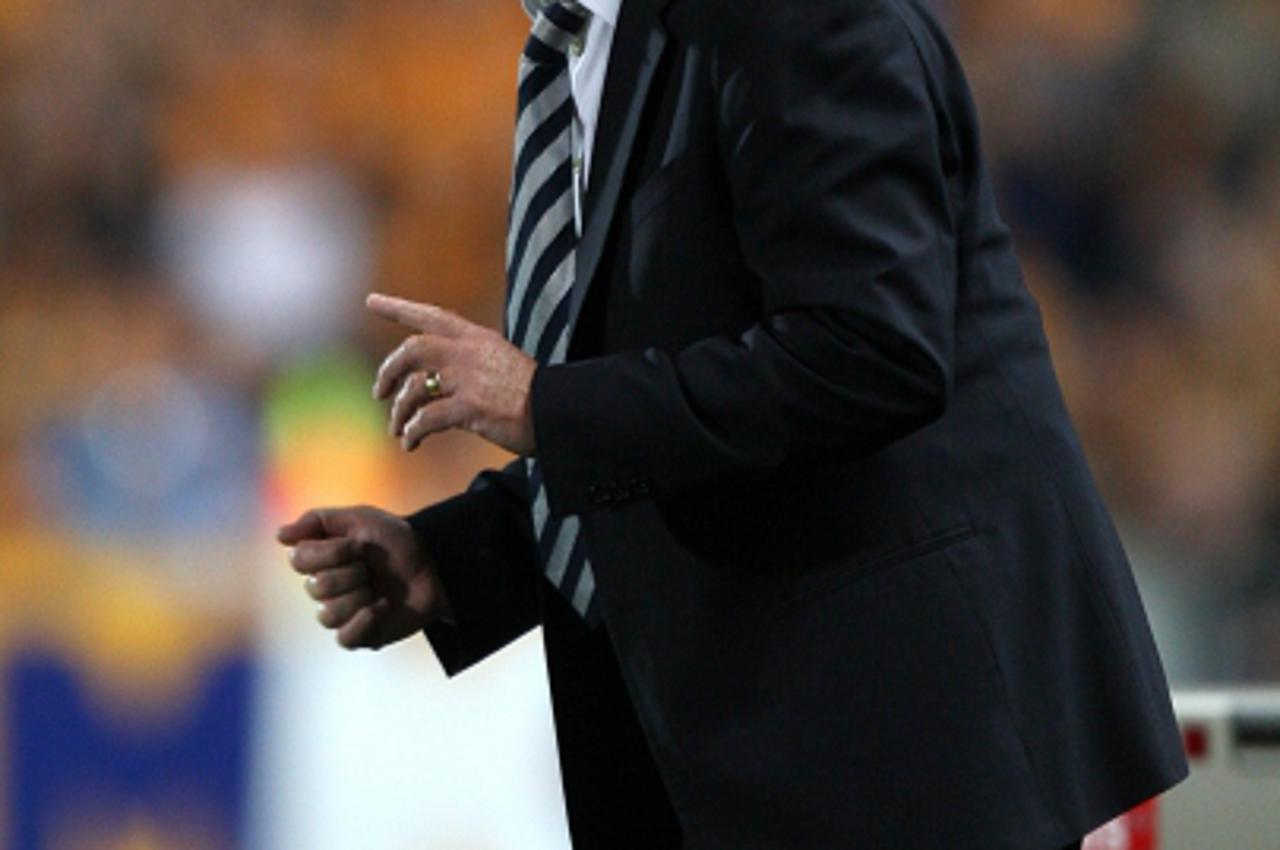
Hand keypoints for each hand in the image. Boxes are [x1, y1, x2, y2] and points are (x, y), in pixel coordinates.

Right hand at [276, 505, 451, 649]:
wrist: (434, 565)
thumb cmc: (396, 540)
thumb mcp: (361, 518)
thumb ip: (317, 521)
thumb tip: (279, 536)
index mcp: (320, 560)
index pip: (300, 560)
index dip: (330, 553)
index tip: (359, 544)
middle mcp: (325, 588)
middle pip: (316, 588)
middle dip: (351, 574)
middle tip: (372, 567)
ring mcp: (342, 613)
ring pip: (328, 615)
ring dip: (360, 596)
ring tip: (378, 588)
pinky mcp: (361, 635)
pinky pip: (344, 638)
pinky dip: (365, 621)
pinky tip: (383, 606)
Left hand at [367, 293, 537, 455]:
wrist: (558, 410)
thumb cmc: (534, 393)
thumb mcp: (502, 362)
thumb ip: (471, 362)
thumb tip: (441, 379)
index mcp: (477, 337)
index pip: (431, 316)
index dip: (398, 308)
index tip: (372, 301)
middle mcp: (468, 353)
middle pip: (411, 350)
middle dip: (388, 370)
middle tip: (379, 392)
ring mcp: (467, 380)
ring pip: (413, 389)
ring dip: (399, 412)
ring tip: (397, 429)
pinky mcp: (470, 408)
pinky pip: (427, 420)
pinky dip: (413, 433)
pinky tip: (411, 444)